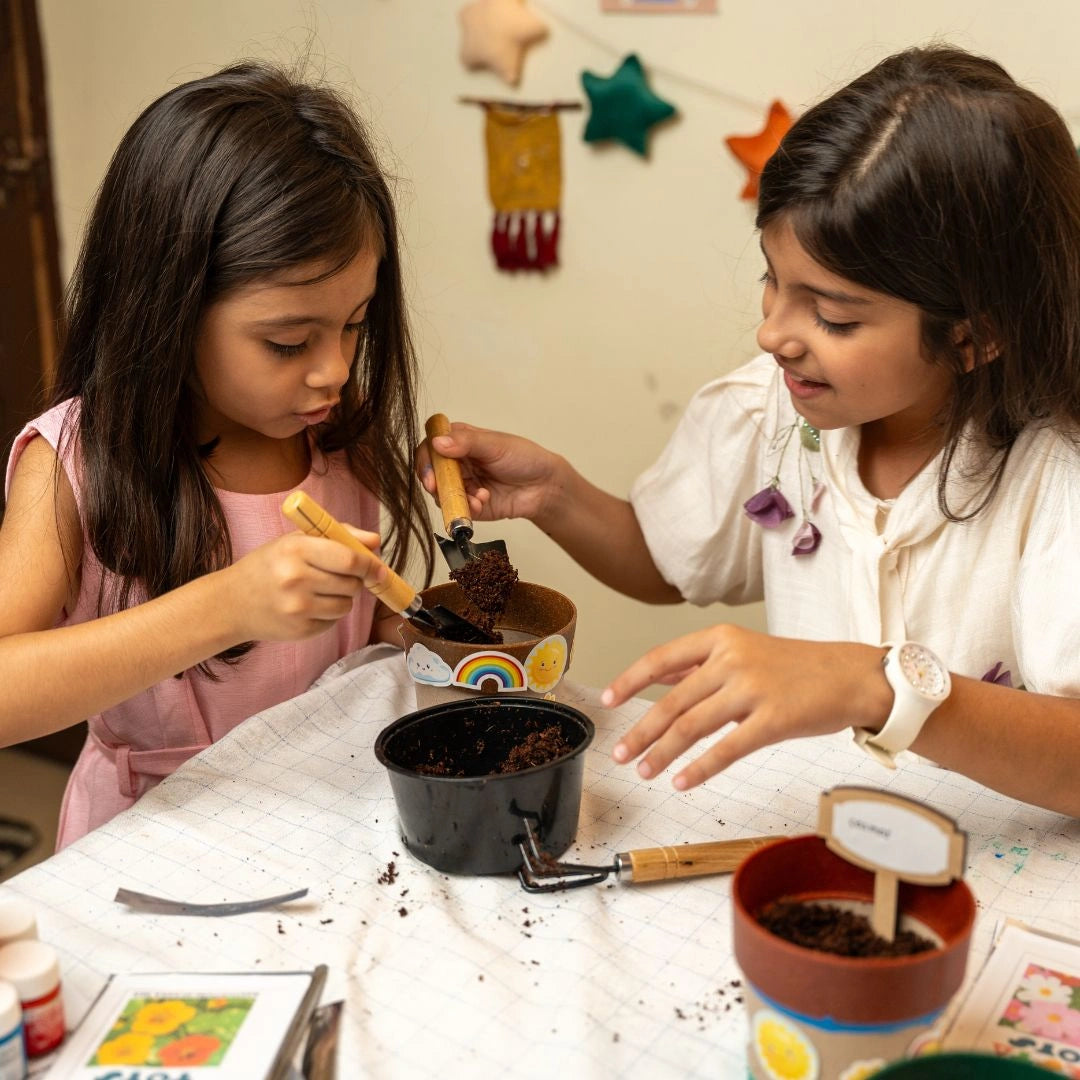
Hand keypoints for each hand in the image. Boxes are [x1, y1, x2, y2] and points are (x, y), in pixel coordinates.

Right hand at [223, 526, 382, 642]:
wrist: (232, 603)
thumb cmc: (270, 566)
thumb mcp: (298, 541)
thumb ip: (340, 535)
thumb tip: (376, 540)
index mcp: (296, 550)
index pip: (350, 560)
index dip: (370, 564)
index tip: (378, 568)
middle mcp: (296, 579)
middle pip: (352, 584)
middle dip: (354, 580)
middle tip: (336, 576)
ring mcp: (298, 608)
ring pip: (346, 605)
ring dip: (342, 598)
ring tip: (318, 590)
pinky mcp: (301, 631)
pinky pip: (334, 621)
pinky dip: (328, 614)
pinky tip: (307, 606)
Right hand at [416, 421, 562, 524]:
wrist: (544, 486)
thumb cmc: (523, 458)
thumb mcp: (495, 445)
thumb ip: (467, 443)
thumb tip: (438, 443)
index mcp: (459, 441)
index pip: (431, 447)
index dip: (426, 459)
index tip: (430, 471)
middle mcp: (457, 462)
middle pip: (431, 473)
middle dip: (434, 482)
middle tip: (437, 488)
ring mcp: (462, 484)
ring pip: (442, 493)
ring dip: (455, 496)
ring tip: (478, 496)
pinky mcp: (469, 505)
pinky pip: (457, 509)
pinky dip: (467, 508)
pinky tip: (483, 501)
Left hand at [602, 625, 888, 788]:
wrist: (851, 676)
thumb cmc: (798, 668)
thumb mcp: (745, 652)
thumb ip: (703, 666)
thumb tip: (661, 680)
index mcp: (720, 640)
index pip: (661, 658)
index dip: (630, 680)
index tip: (608, 700)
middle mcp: (732, 660)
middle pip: (672, 700)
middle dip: (640, 730)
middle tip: (619, 752)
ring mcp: (752, 689)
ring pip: (692, 725)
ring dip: (662, 752)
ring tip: (644, 771)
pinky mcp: (773, 719)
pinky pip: (726, 749)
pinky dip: (699, 768)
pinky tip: (682, 782)